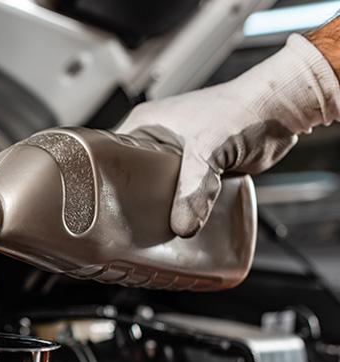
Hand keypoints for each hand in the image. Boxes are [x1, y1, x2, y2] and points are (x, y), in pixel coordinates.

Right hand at [116, 34, 339, 236]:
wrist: (283, 110)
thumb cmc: (244, 108)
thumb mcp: (209, 148)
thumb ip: (194, 188)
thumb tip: (182, 225)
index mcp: (145, 125)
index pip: (110, 157)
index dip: (104, 181)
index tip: (100, 205)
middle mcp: (156, 141)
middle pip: (133, 181)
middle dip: (133, 202)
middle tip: (127, 225)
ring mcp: (178, 158)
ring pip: (159, 192)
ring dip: (161, 209)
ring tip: (150, 230)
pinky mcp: (199, 173)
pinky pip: (182, 197)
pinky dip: (183, 210)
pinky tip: (180, 225)